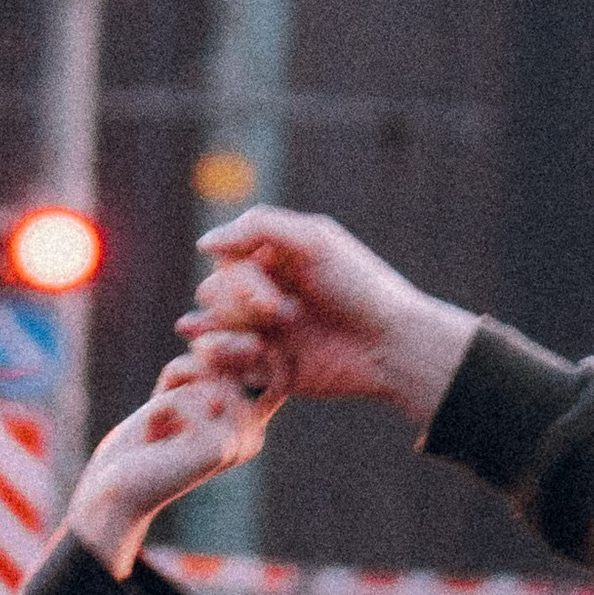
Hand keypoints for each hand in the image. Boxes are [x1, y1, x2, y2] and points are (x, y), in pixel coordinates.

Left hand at [63, 356, 279, 581]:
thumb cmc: (143, 440)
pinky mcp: (216, 449)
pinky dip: (157, 409)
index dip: (229, 344)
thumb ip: (213, 364)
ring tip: (159, 425)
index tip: (188, 361)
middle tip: (163, 409)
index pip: (262, 361)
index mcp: (251, 422)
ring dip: (170, 391)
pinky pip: (182, 397)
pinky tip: (153, 440)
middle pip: (231, 361)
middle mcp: (253, 435)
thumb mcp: (180, 388)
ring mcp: (238, 443)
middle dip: (186, 370)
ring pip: (208, 375)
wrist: (114, 494)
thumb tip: (252, 342)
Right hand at [187, 208, 478, 427]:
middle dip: (240, 308)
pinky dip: (228, 361)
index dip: (242, 282)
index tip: (276, 299)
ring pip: (210, 329)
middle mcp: (263, 292)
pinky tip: (243, 359)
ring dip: (230, 336)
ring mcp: (263, 331)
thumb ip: (257, 227)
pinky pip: (224, 364)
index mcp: (272, 259)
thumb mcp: (314, 240)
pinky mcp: (266, 367)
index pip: (225, 263)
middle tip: (287, 318)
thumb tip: (202, 244)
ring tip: (259, 348)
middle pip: (212, 294)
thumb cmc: (359, 287)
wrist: (390, 345)